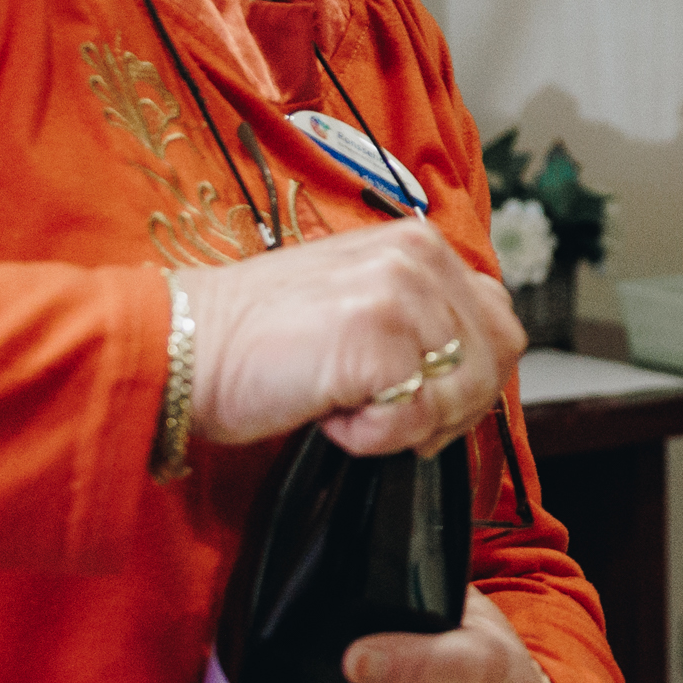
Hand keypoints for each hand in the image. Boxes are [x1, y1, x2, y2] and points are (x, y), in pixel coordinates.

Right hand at [180, 220, 524, 457]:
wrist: (184, 346)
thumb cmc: (262, 338)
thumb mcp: (360, 304)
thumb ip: (422, 319)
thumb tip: (472, 370)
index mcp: (419, 245)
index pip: (498, 321)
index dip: (473, 376)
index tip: (429, 404)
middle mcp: (418, 256)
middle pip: (496, 358)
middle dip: (455, 408)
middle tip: (393, 420)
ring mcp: (400, 293)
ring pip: (462, 392)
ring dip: (407, 423)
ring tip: (348, 404)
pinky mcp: (376, 337)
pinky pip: (412, 420)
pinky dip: (371, 438)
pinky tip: (328, 410)